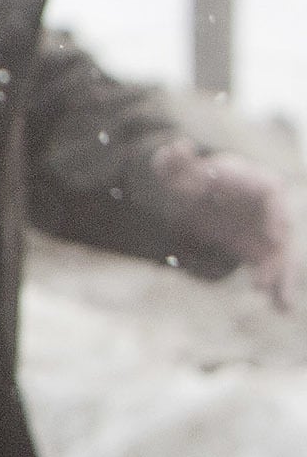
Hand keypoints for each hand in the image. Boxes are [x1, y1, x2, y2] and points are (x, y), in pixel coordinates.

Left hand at [152, 141, 295, 307]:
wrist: (204, 195)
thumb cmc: (197, 177)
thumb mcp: (180, 170)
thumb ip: (175, 162)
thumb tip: (176, 148)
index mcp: (258, 182)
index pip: (272, 195)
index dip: (276, 214)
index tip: (275, 234)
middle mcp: (272, 209)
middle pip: (282, 231)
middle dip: (278, 256)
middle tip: (267, 280)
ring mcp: (271, 231)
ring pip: (281, 256)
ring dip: (281, 278)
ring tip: (281, 304)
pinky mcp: (263, 251)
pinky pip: (274, 270)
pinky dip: (279, 288)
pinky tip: (282, 309)